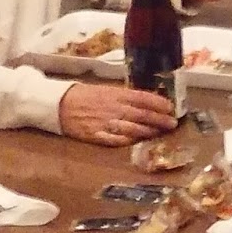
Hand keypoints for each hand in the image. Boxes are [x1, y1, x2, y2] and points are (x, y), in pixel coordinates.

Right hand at [59, 83, 178, 146]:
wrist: (59, 104)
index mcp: (116, 94)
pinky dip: (129, 141)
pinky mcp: (96, 135)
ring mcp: (105, 123)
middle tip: (172, 124)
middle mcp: (113, 108)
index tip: (171, 107)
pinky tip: (139, 142)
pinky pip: (116, 140)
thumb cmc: (85, 95)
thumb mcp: (106, 89)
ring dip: (148, 132)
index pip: (143, 98)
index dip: (159, 103)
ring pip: (132, 129)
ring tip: (160, 133)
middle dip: (159, 120)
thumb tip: (147, 100)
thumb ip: (125, 96)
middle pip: (142, 115)